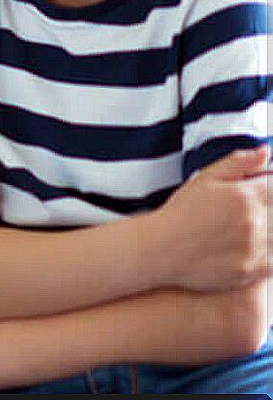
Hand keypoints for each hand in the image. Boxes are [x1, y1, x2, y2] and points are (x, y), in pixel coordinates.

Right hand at [155, 145, 270, 292]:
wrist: (161, 248)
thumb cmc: (181, 213)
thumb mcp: (204, 179)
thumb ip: (238, 163)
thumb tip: (266, 152)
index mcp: (244, 196)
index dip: (271, 190)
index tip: (263, 196)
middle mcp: (253, 221)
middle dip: (270, 211)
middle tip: (254, 215)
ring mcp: (254, 248)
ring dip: (271, 233)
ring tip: (254, 231)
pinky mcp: (252, 270)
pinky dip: (271, 255)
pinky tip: (257, 250)